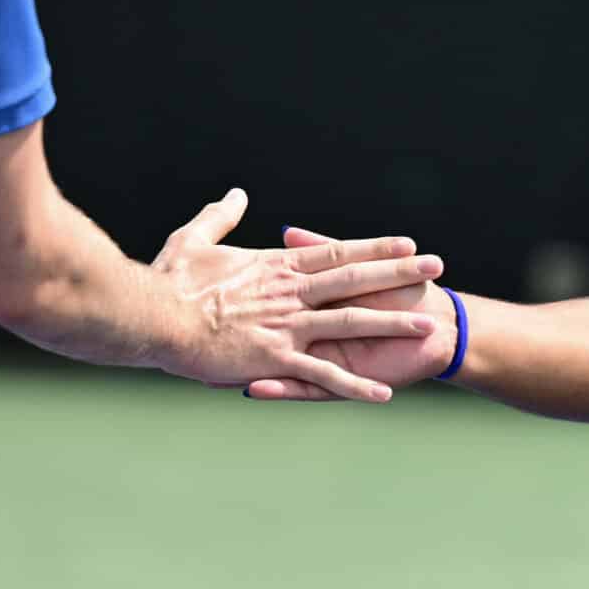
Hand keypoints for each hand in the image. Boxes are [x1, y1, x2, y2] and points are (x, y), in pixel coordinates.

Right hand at [150, 190, 442, 402]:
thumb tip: (236, 194)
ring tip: (428, 325)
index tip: (407, 244)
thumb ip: (220, 216)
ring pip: (351, 322)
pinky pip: (323, 374)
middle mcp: (291, 294)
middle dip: (400, 274)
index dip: (374, 249)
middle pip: (356, 280)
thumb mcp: (194, 239)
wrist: (152, 316)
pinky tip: (383, 394)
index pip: (337, 254)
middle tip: (436, 268)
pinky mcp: (276, 359)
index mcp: (276, 267)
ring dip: (391, 323)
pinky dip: (354, 385)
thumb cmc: (168, 281)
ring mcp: (286, 327)